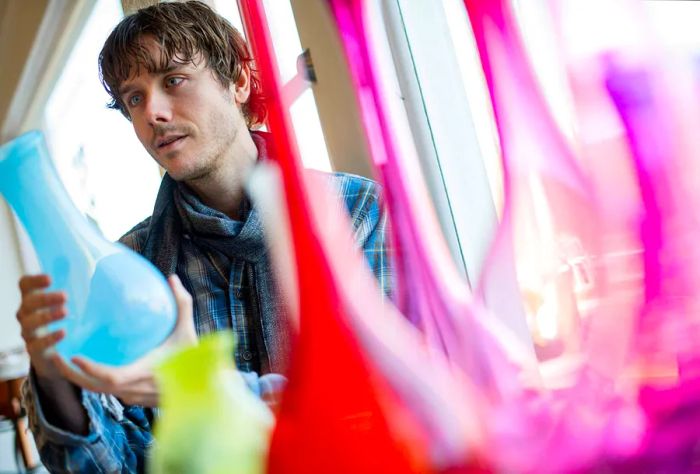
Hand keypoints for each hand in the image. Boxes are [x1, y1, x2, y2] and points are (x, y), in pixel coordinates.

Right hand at [16, 274, 67, 379]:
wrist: (54, 356)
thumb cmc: (62, 322)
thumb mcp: (67, 305)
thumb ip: (75, 291)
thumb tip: (98, 273)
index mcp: (33, 299)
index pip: (25, 285)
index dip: (34, 280)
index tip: (50, 279)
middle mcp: (26, 314)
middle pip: (28, 304)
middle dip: (45, 299)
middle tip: (65, 296)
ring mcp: (28, 333)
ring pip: (29, 323)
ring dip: (47, 316)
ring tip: (65, 312)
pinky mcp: (34, 350)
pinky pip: (36, 344)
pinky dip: (49, 338)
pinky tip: (63, 332)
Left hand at [50, 275, 196, 406]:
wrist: (199, 390)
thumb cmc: (193, 360)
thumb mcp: (188, 331)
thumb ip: (182, 304)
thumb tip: (172, 278)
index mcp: (144, 373)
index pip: (112, 377)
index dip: (91, 369)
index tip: (74, 355)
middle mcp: (133, 389)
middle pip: (93, 387)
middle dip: (70, 373)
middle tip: (53, 354)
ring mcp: (129, 396)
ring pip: (96, 390)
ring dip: (77, 376)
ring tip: (61, 356)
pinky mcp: (129, 397)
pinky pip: (104, 389)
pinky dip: (90, 378)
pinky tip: (83, 362)